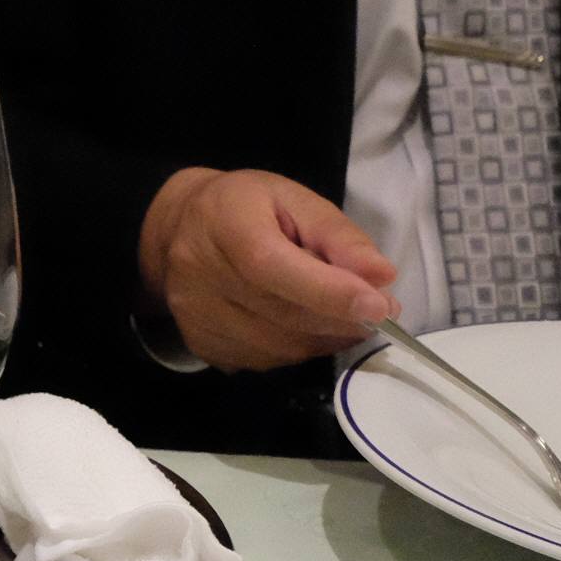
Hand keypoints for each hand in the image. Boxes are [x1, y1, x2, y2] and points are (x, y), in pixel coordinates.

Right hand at [136, 167, 397, 370]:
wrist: (178, 228)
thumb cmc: (245, 207)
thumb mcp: (295, 199)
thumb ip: (339, 235)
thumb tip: (381, 276)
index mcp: (225, 225)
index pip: (272, 266)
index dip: (328, 291)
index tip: (380, 306)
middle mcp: (201, 276)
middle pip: (282, 314)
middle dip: (342, 319)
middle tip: (378, 310)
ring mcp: (197, 316)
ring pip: (280, 347)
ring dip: (324, 337)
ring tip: (339, 314)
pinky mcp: (201, 345)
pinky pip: (266, 361)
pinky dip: (297, 349)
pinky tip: (301, 325)